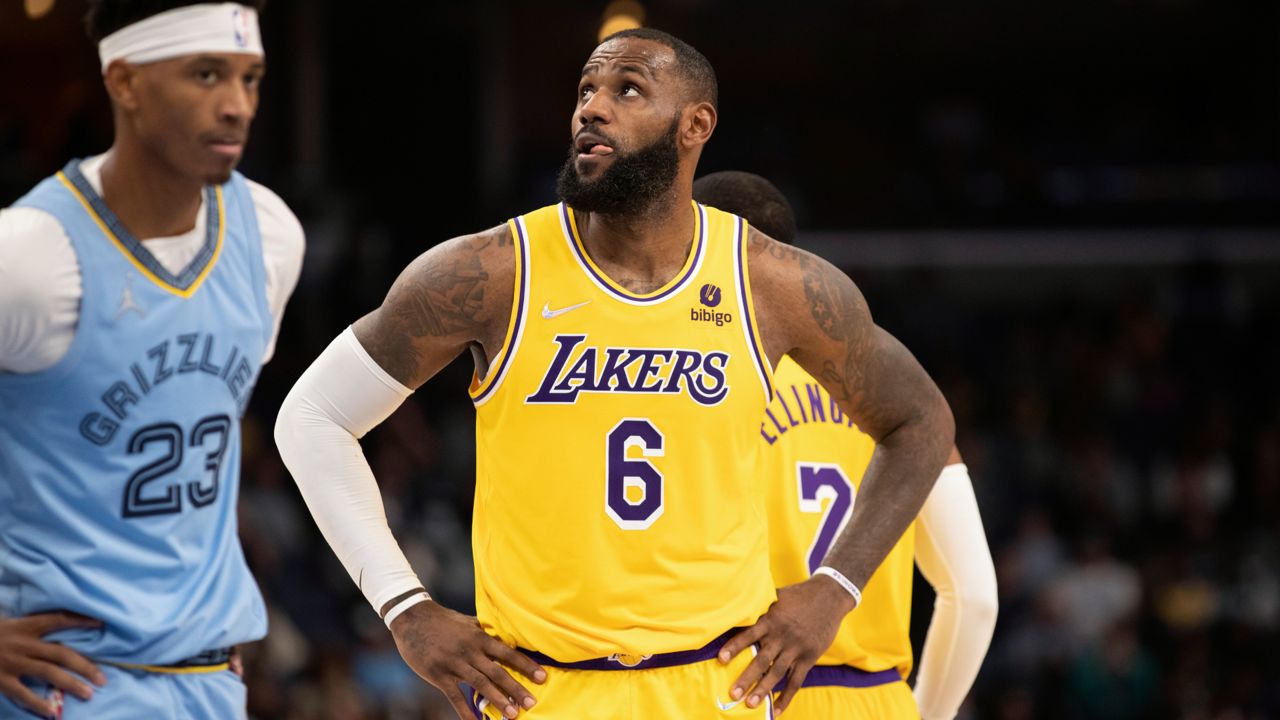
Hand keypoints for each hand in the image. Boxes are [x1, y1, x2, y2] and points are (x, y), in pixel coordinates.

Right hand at [0, 612, 105, 717]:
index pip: (59, 619)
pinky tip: (52, 712)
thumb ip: (30, 625)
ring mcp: (12, 663)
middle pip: (61, 653)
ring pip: (48, 673)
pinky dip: (38, 703)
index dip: (80, 620)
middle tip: (103, 678)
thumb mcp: (7, 622)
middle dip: (85, 666)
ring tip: (88, 693)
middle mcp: (22, 643)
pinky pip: (23, 694)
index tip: (101, 623)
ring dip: (71, 684)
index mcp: (25, 625)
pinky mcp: (0, 680)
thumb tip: (56, 622)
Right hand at [389, 600, 545, 718]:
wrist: (412, 618)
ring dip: (497, 701)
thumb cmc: (443, 621)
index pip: (508, 653)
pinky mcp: (439, 675)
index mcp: (479, 637)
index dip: (526, 665)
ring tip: (513, 715)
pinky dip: (465, 711)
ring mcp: (454, 664)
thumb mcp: (468, 623)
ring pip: (480, 685)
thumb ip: (485, 633)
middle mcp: (470, 651)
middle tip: (532, 702)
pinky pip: (455, 696)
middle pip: (497, 672)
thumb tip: (507, 639)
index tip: (542, 677)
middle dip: (516, 689)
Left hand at [719, 577, 855, 716]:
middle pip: (761, 660)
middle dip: (746, 678)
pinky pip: (796, 681)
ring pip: (777, 673)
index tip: (720, 659)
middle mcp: (782, 636)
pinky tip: (776, 710)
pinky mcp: (809, 657)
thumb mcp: (777, 595)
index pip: (749, 635)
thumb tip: (736, 605)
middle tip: (732, 694)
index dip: (734, 647)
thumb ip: (759, 606)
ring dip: (763, 690)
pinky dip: (786, 697)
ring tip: (749, 704)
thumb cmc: (799, 595)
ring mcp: (796, 648)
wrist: (829, 596)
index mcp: (771, 620)